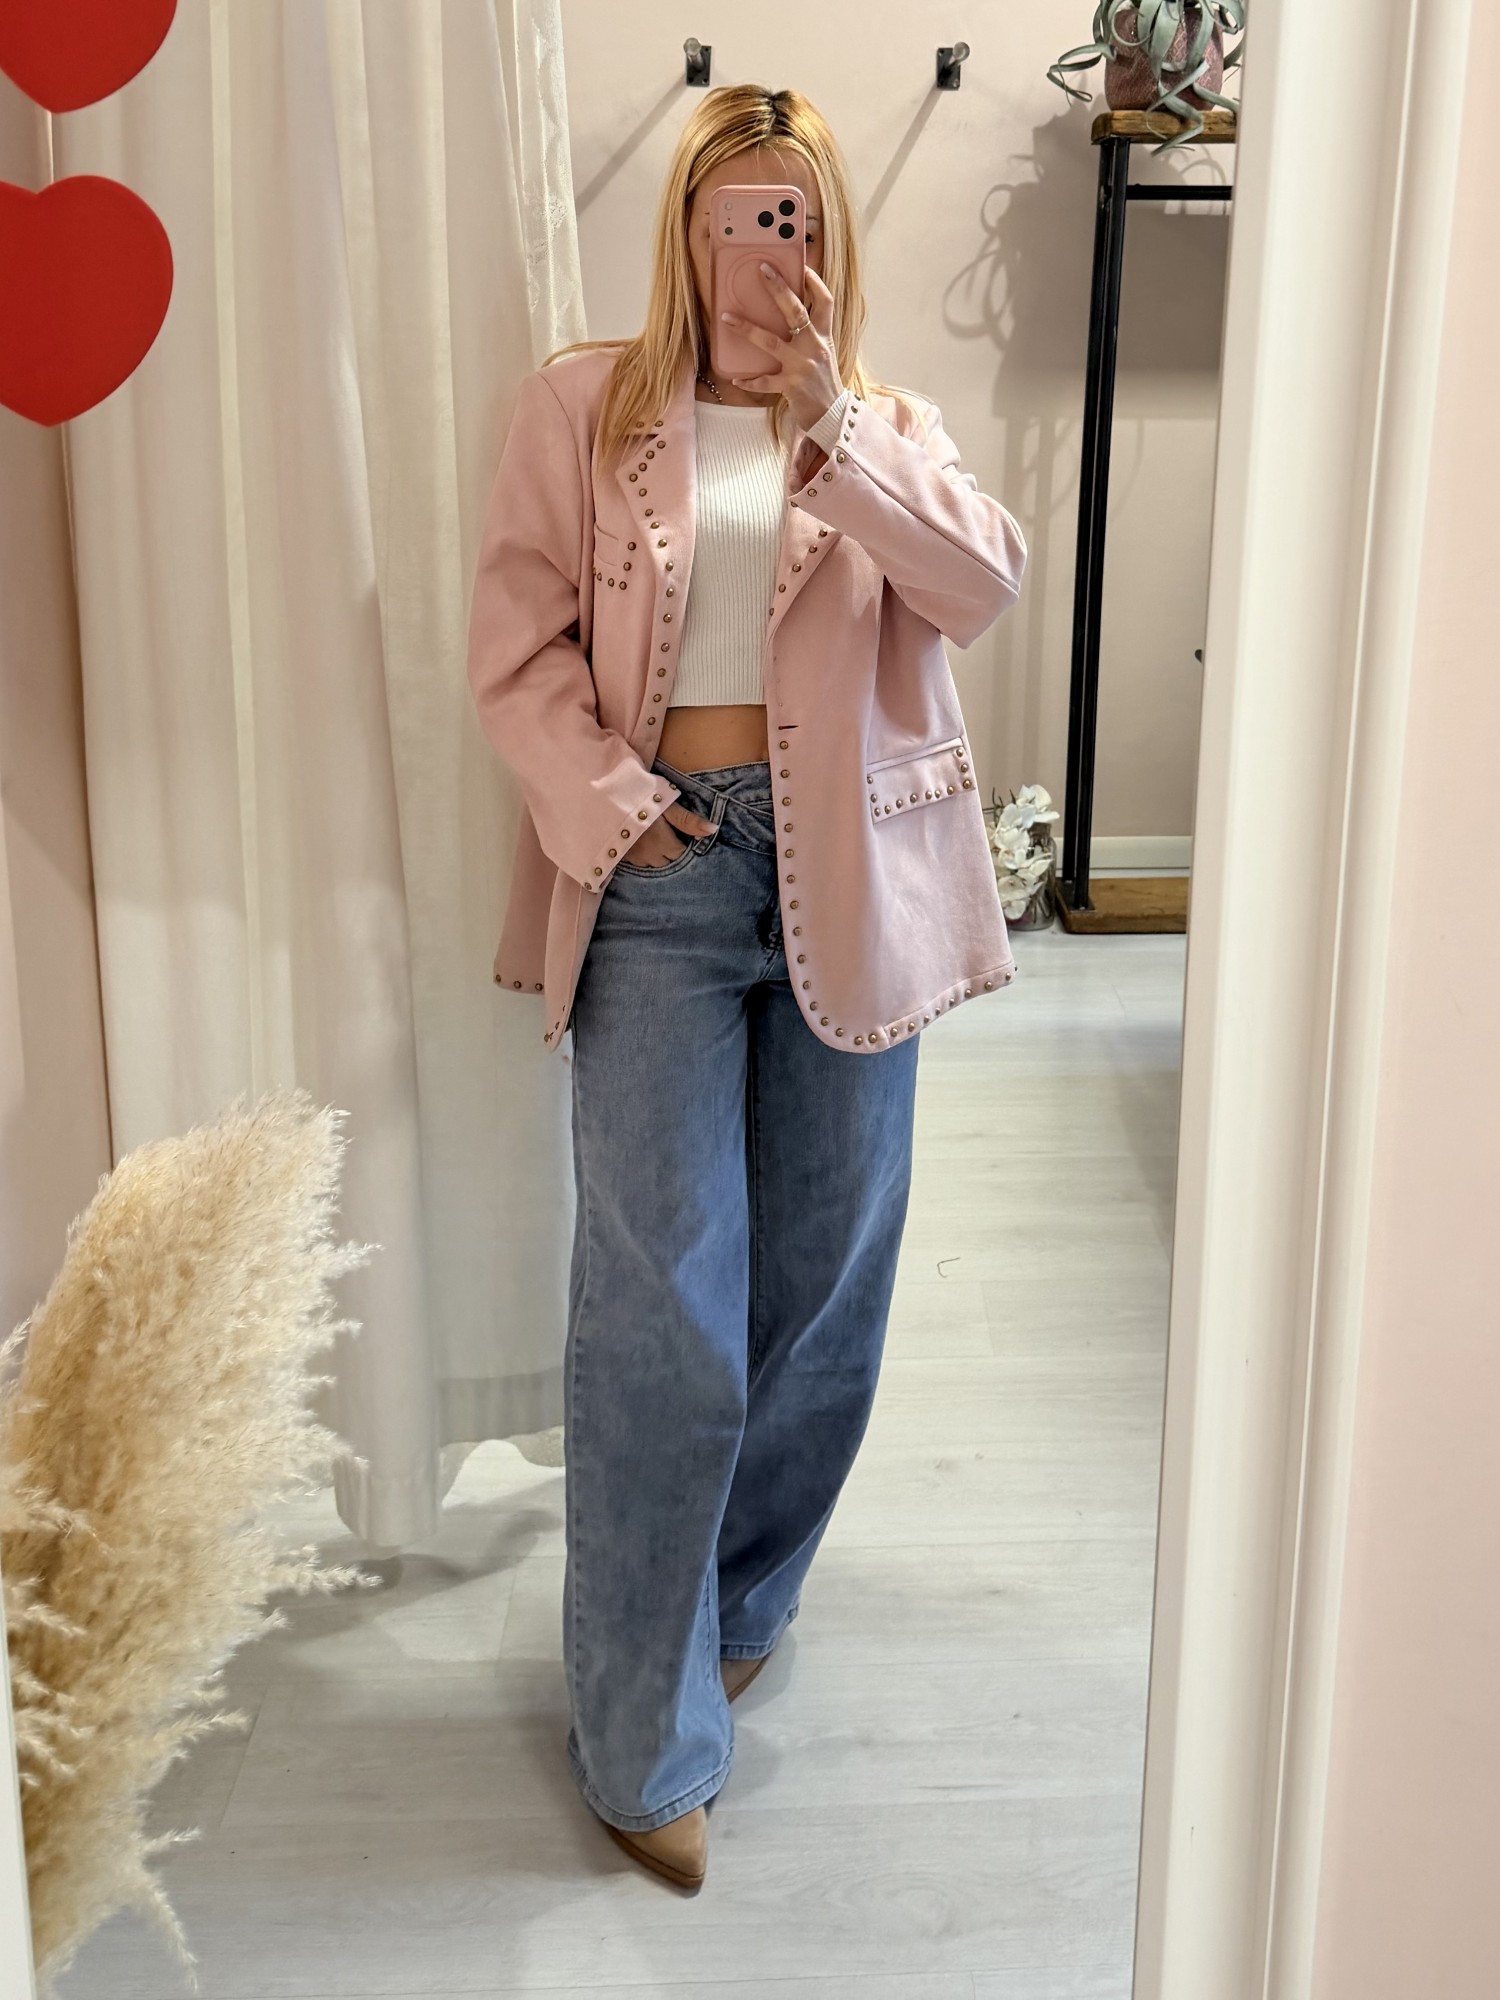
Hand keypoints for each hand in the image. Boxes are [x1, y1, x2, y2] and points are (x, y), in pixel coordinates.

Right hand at [624, 799, 715, 867]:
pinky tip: (641, 843)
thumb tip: (713, 830)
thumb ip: (689, 820)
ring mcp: (634, 858)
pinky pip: (638, 863)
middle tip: (669, 835)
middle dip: (672, 853)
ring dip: (657, 856)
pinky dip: (642, 856)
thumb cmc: (639, 799)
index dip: (685, 845)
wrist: (605, 799)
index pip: (682, 854)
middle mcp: (650, 855)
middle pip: (668, 862)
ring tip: (655, 840)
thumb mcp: (667, 805)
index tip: (683, 835)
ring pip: (653, 864)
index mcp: (664, 843)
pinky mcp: (621, 857)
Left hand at [721, 266, 842, 433]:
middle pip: (796, 311)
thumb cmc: (823, 382)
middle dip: (779, 288)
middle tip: (763, 270)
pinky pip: (765, 381)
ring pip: (771, 341)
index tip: (802, 268)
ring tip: (726, 318)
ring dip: (747, 329)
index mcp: (823, 336)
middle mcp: (814, 346)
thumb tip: (790, 316)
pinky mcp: (791, 385)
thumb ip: (810, 334)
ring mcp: (802, 365)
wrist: (832, 415)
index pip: (825, 302)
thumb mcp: (822, 353)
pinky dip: (749, 381)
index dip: (815, 283)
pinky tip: (735, 379)